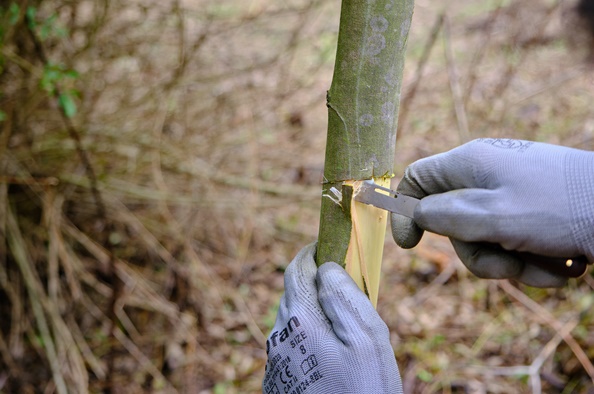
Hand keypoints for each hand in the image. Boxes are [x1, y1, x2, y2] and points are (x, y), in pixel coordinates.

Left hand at [263, 244, 402, 393]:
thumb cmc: (364, 391)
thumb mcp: (367, 339)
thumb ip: (344, 297)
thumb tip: (325, 267)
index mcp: (300, 320)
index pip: (296, 270)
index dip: (311, 253)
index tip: (326, 244)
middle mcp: (280, 337)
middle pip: (292, 293)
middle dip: (313, 281)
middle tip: (342, 283)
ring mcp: (277, 360)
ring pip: (291, 318)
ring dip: (310, 309)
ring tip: (340, 319)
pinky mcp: (278, 379)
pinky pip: (290, 343)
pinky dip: (307, 333)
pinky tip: (329, 349)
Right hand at [391, 138, 593, 286]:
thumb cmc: (560, 209)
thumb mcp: (493, 216)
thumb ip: (446, 217)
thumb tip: (419, 214)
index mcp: (470, 163)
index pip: (418, 179)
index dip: (406, 211)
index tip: (410, 246)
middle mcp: (488, 175)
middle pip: (455, 222)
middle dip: (478, 253)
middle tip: (507, 264)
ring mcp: (513, 194)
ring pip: (487, 239)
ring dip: (513, 262)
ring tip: (548, 265)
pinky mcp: (535, 212)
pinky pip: (516, 243)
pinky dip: (535, 261)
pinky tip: (564, 263)